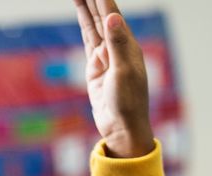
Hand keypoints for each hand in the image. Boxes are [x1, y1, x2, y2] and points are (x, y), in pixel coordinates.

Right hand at [73, 0, 151, 159]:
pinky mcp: (95, 67)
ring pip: (94, 25)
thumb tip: (112, 18)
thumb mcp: (123, 73)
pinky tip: (83, 15)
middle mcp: (118, 46)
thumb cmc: (128, 102)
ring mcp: (106, 56)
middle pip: (102, 15)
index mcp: (128, 45)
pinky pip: (89, 40)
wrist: (122, 127)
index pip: (112, 15)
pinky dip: (85, 25)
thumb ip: (117, 44)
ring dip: (86, 8)